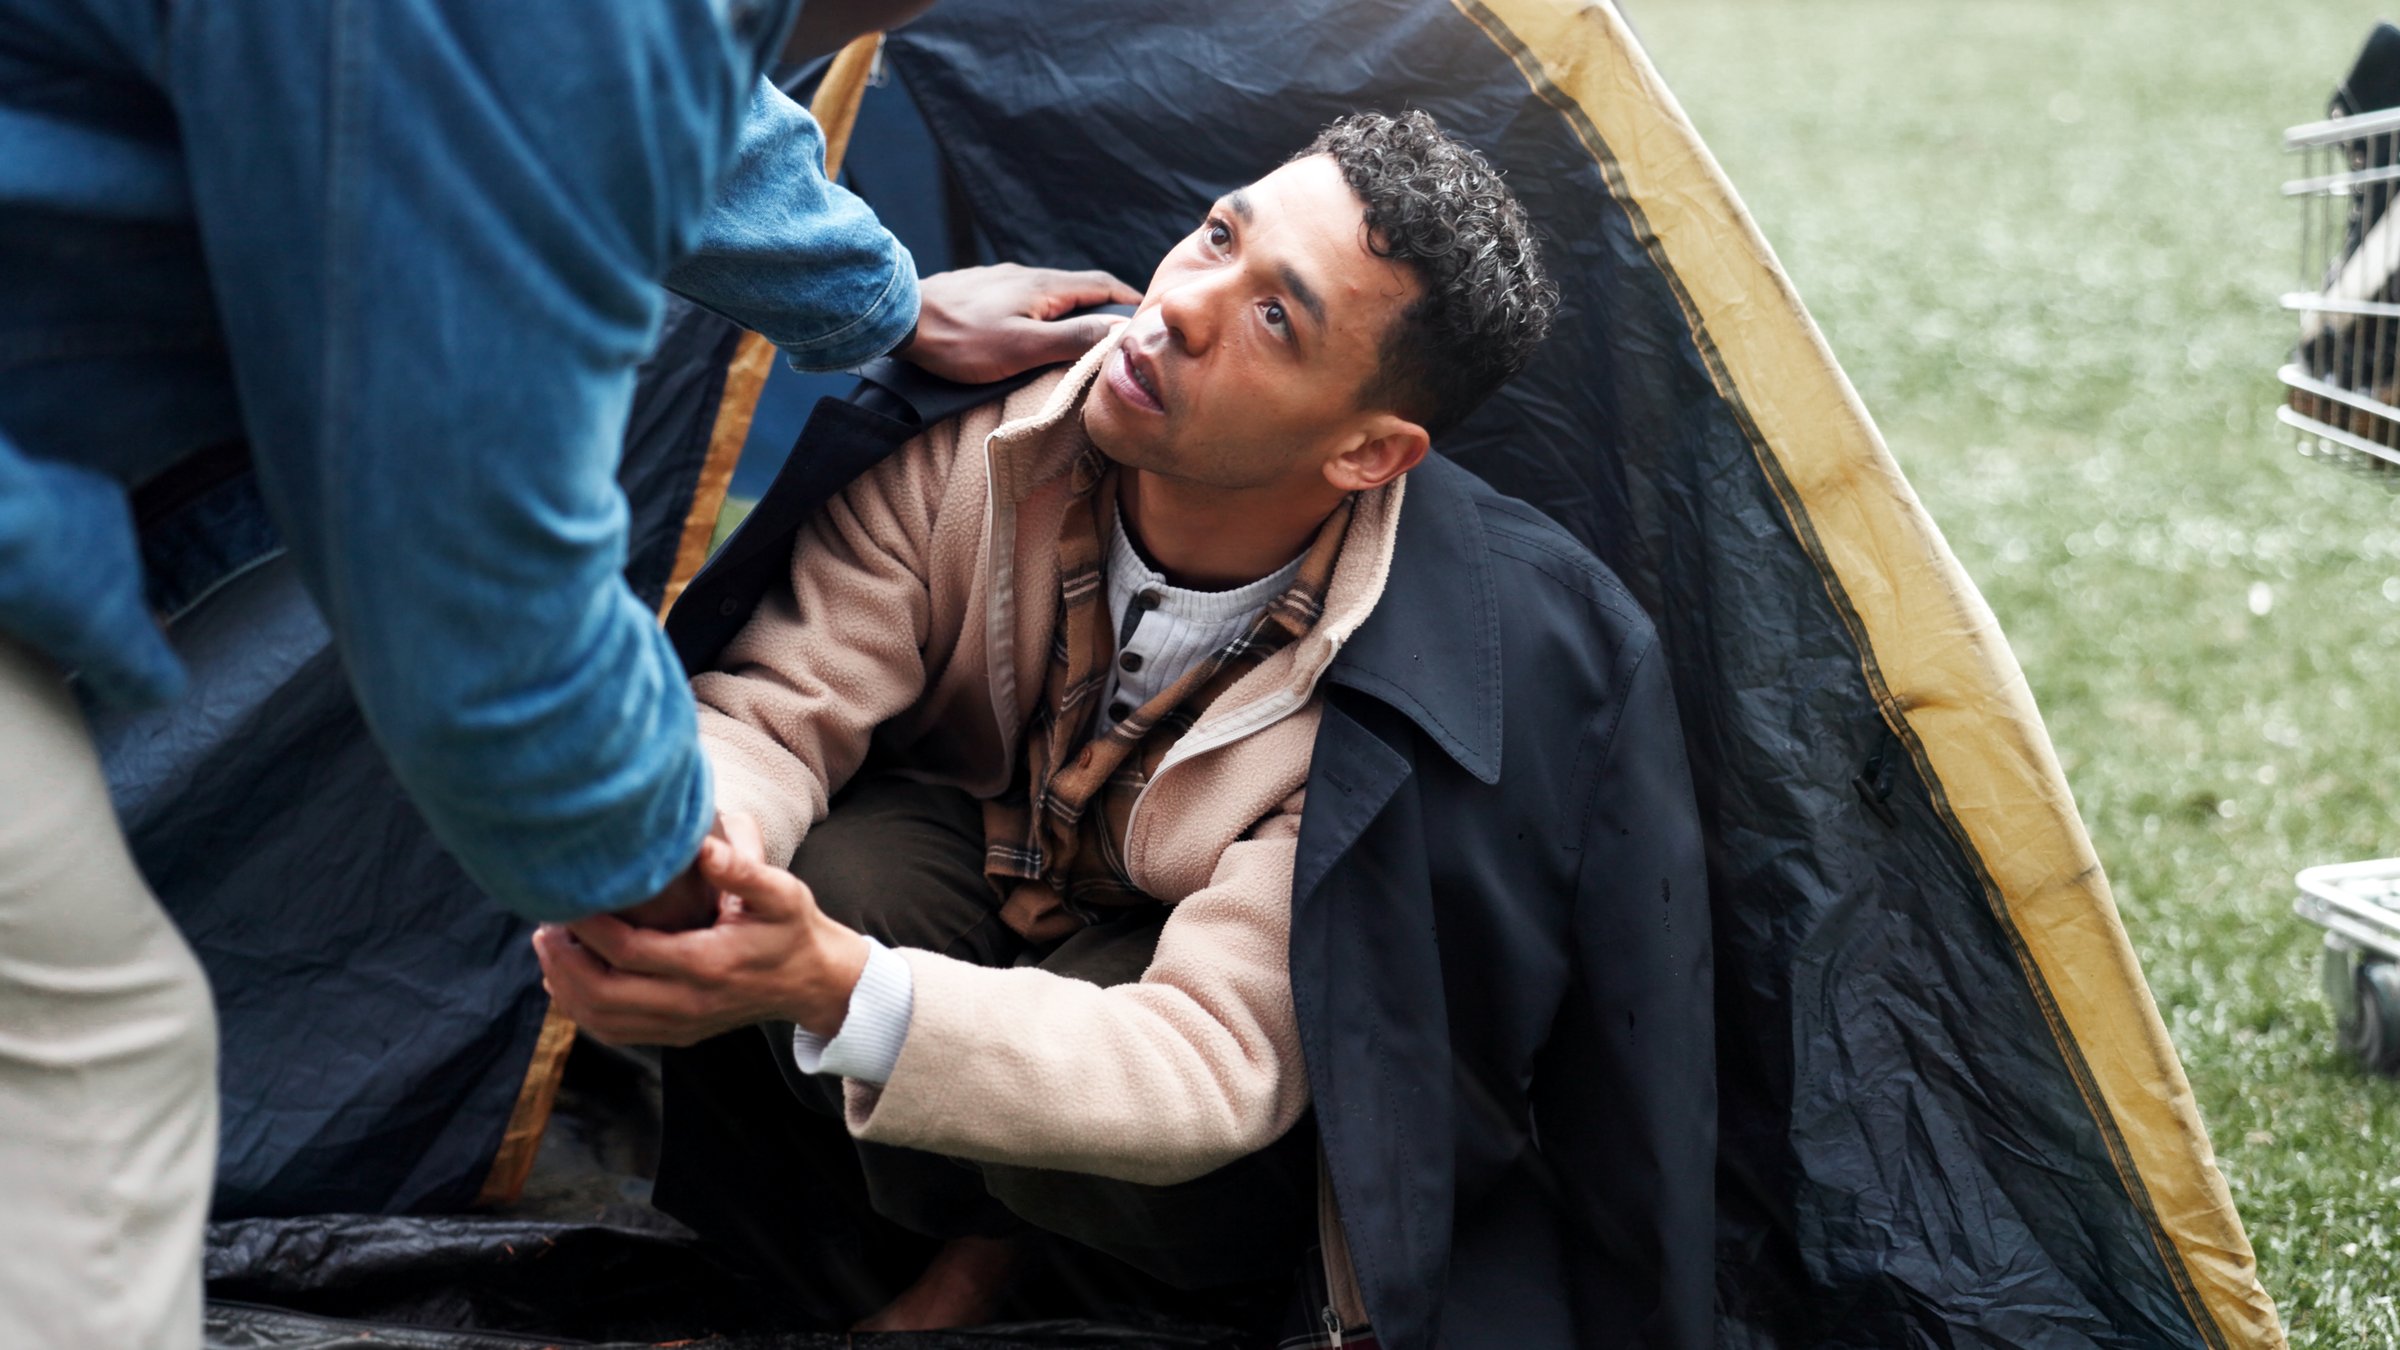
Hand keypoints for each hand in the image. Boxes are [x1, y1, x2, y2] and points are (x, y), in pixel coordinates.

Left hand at [533, 833, 870, 1046]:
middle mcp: (690, 1003)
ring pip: (603, 1019)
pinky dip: (581, 1010)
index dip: (591, 928)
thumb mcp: (781, 893)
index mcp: (710, 965)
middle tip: (544, 927)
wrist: (811, 982)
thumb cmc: (792, 929)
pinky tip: (566, 981)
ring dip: (566, 987)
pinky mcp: (676, 1034)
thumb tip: (700, 845)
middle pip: (604, 993)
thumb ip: (742, 869)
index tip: (567, 899)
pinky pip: (614, 1032)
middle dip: (564, 961)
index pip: (631, 952)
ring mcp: (681, 1025)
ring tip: (550, 949)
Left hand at [901, 263, 1140, 383]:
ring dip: (1070, 309)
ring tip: (1079, 333)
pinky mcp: (978, 289)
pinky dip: (1040, 310)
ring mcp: (1000, 280)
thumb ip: (1072, 338)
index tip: (1146, 314)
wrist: (899, 320)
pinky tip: (1031, 327)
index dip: (1128, 298)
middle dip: (1102, 305)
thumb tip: (1117, 330)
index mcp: (1043, 287)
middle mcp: (1025, 275)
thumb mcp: (1024, 347)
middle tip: (1118, 329)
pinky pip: (1022, 296)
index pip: (1101, 285)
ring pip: (1047, 292)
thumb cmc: (960, 340)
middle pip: (1076, 286)